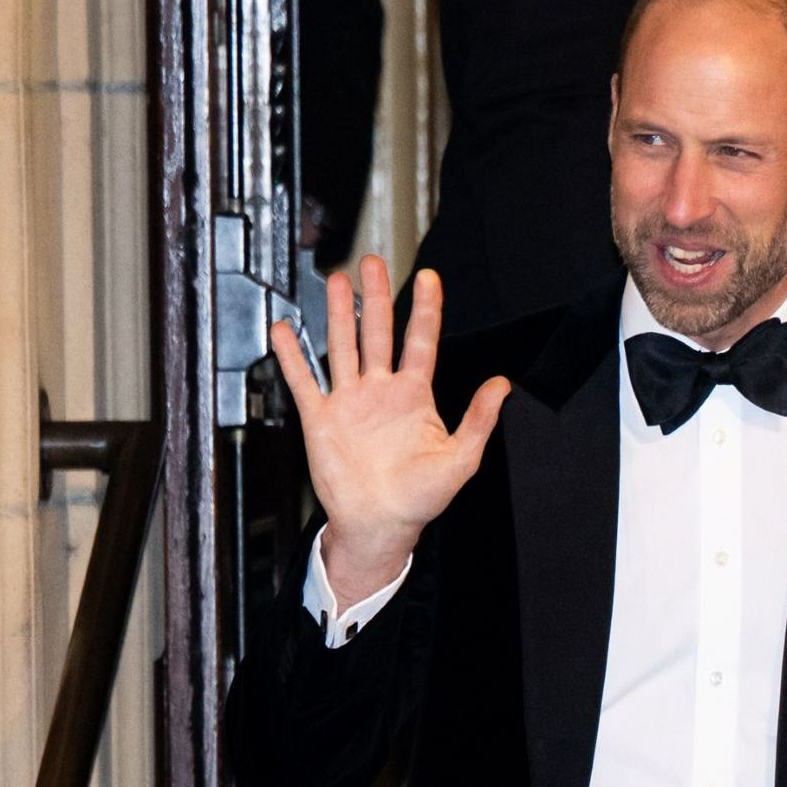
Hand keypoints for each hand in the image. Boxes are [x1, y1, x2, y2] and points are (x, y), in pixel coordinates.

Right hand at [268, 257, 507, 599]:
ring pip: (343, 346)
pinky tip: (285, 331)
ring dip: (339, 313)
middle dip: (376, 296)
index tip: (429, 278)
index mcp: (415, 397)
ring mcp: (350, 402)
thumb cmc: (421, 497)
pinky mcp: (322, 418)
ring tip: (337, 281)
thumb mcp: (462, 458)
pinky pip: (305, 381)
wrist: (381, 523)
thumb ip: (480, 419)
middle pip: (378, 332)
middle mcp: (381, 392)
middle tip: (371, 263)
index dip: (425, 309)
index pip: (421, 342)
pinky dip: (293, 356)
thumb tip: (501, 385)